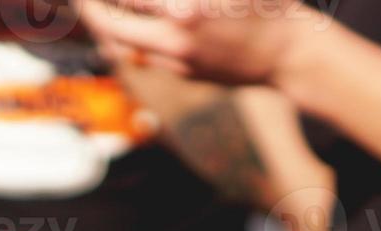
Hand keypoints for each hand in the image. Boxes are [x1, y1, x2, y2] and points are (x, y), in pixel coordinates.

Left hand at [78, 0, 325, 85]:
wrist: (292, 55)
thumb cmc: (269, 5)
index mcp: (186, 9)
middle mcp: (176, 40)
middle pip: (111, 25)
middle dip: (89, 7)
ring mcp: (178, 62)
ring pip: (123, 45)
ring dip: (104, 25)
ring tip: (95, 7)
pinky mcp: (184, 74)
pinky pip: (145, 53)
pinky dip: (129, 36)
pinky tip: (125, 22)